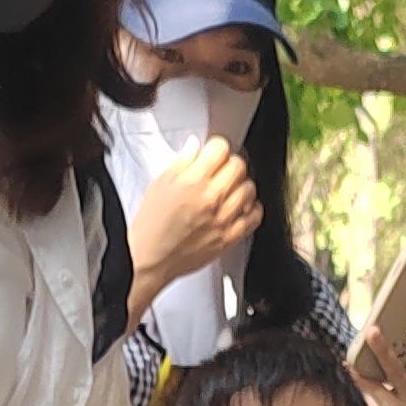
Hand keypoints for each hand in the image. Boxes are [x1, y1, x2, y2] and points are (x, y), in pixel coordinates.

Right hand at [127, 138, 261, 302]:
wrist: (150, 259)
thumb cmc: (151, 225)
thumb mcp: (159, 184)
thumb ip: (181, 162)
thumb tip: (196, 146)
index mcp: (193, 182)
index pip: (221, 148)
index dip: (216, 147)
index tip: (212, 153)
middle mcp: (211, 199)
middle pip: (239, 166)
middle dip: (229, 163)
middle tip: (220, 170)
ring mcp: (223, 219)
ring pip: (249, 188)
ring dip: (241, 184)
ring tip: (230, 188)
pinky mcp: (229, 238)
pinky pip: (254, 217)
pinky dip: (252, 208)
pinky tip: (241, 207)